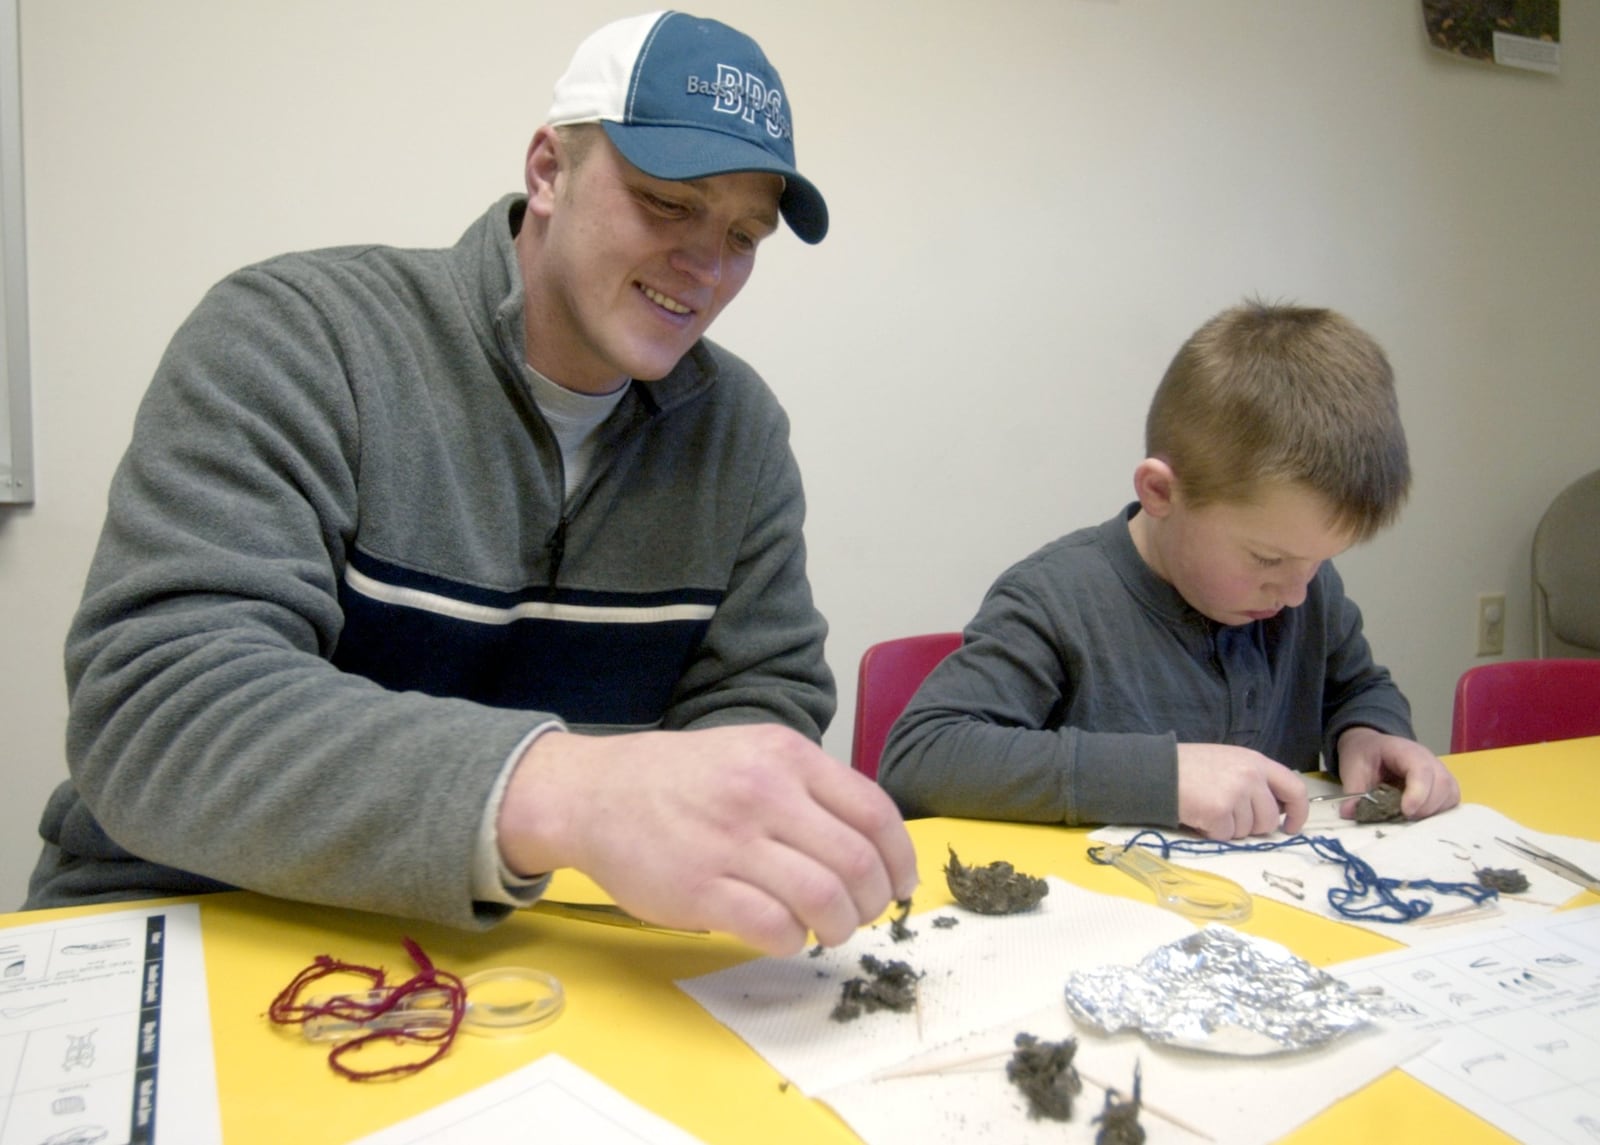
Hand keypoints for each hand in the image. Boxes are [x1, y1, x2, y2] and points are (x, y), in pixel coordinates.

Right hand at [496, 725, 918, 956]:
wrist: (592, 793)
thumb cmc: (678, 779)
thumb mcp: (749, 753)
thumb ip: (806, 788)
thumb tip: (869, 844)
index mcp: (785, 757)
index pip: (874, 812)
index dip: (899, 859)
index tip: (900, 883)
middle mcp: (765, 793)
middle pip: (857, 863)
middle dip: (874, 901)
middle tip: (862, 913)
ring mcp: (732, 843)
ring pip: (824, 900)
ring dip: (840, 926)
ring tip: (828, 930)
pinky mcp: (701, 889)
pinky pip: (774, 928)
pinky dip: (793, 941)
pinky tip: (784, 935)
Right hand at [1176, 743, 1310, 838]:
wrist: (1157, 770)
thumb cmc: (1191, 766)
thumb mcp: (1229, 762)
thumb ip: (1254, 779)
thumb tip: (1277, 809)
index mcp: (1256, 762)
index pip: (1294, 789)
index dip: (1298, 812)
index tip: (1290, 827)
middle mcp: (1251, 776)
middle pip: (1269, 819)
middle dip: (1252, 826)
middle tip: (1229, 816)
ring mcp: (1236, 794)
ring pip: (1247, 831)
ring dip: (1230, 828)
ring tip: (1209, 810)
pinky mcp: (1219, 812)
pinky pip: (1226, 836)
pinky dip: (1212, 832)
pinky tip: (1199, 816)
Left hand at [1335, 726, 1460, 819]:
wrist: (1370, 746)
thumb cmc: (1364, 755)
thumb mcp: (1352, 768)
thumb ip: (1353, 791)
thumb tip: (1349, 813)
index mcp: (1405, 751)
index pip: (1422, 769)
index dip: (1418, 792)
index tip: (1406, 811)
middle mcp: (1429, 760)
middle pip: (1442, 784)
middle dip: (1426, 807)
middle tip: (1403, 817)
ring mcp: (1438, 772)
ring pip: (1450, 794)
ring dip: (1433, 812)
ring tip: (1409, 818)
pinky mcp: (1442, 787)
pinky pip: (1450, 802)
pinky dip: (1439, 814)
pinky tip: (1419, 818)